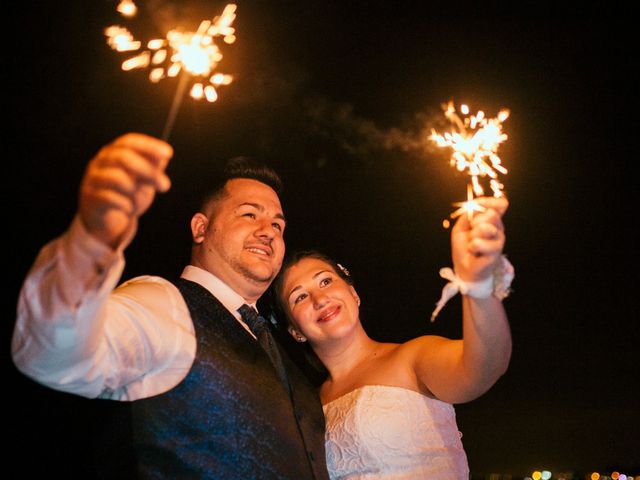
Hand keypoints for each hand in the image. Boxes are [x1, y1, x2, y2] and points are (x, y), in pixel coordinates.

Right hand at [78, 133, 172, 247]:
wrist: (107, 221)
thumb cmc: (127, 196)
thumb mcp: (143, 181)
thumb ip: (152, 168)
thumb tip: (164, 158)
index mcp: (115, 152)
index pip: (130, 142)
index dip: (149, 146)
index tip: (169, 153)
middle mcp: (101, 161)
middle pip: (123, 157)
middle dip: (148, 170)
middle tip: (165, 185)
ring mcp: (93, 179)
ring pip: (117, 178)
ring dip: (135, 191)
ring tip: (138, 200)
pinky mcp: (90, 197)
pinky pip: (111, 198)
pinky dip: (126, 205)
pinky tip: (128, 209)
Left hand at [451, 196, 507, 281]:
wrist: (464, 267)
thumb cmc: (464, 247)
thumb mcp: (461, 227)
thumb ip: (467, 215)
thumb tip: (475, 206)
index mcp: (492, 220)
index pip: (500, 205)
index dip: (490, 201)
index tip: (480, 203)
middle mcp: (499, 228)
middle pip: (492, 214)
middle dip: (475, 222)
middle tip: (471, 233)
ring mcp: (499, 240)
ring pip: (485, 228)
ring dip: (473, 236)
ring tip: (472, 244)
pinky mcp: (496, 251)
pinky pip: (479, 243)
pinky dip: (472, 247)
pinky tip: (474, 252)